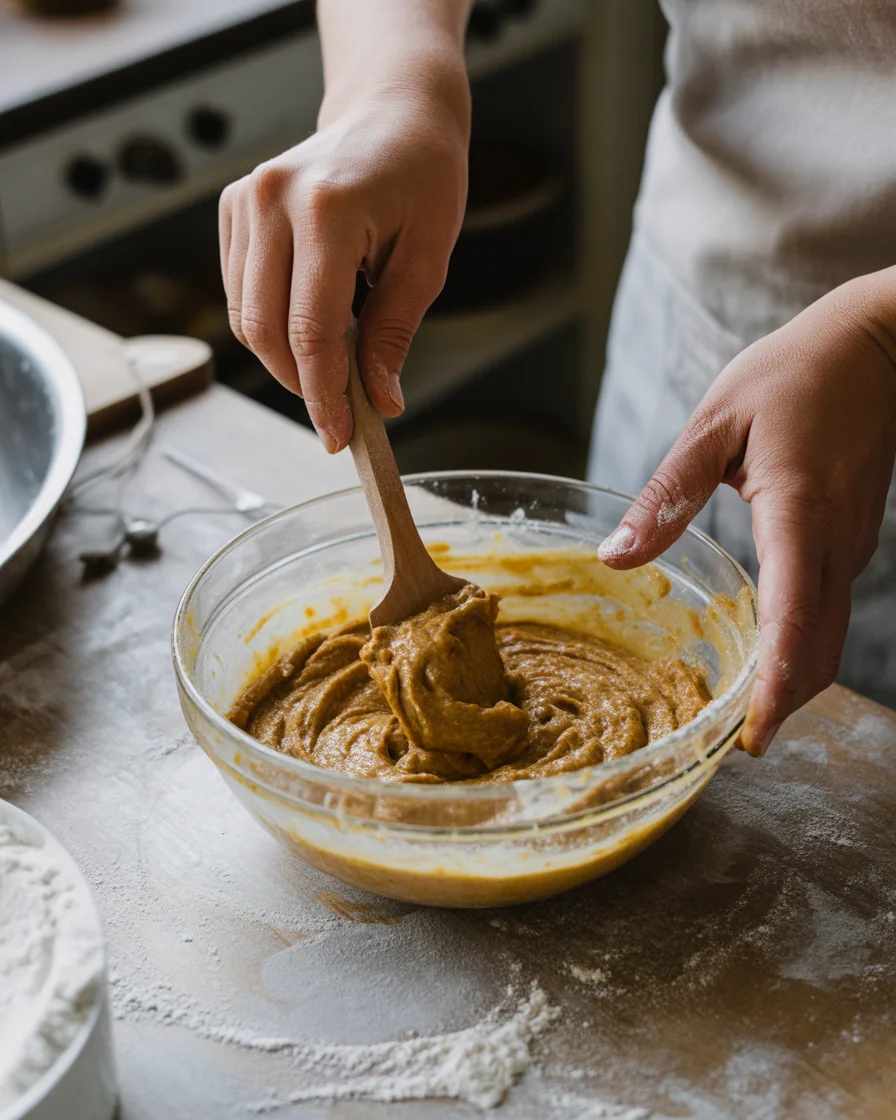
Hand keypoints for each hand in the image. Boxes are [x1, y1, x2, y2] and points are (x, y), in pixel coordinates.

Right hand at [219, 68, 468, 450]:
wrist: (391, 113)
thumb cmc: (421, 177)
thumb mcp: (428, 258)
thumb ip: (394, 332)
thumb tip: (379, 402)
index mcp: (327, 209)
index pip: (311, 328)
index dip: (322, 394)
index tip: (339, 435)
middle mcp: (271, 200)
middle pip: (264, 329)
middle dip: (300, 384)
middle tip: (337, 413)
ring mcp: (244, 201)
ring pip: (245, 317)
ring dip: (284, 358)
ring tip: (332, 365)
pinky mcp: (233, 209)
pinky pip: (239, 293)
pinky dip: (270, 326)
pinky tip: (309, 326)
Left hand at [598, 271, 895, 755]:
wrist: (879, 344)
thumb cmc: (794, 373)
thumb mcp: (716, 421)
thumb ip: (667, 494)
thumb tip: (617, 558)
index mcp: (799, 511)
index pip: (791, 616)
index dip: (773, 683)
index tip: (751, 735)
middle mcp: (834, 540)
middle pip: (817, 646)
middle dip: (782, 702)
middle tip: (736, 746)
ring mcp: (850, 543)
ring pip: (828, 635)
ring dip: (793, 681)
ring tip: (747, 719)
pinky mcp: (849, 539)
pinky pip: (828, 609)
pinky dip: (803, 647)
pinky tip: (769, 659)